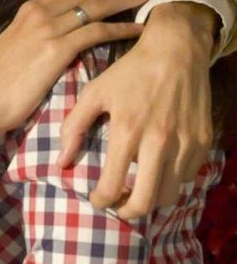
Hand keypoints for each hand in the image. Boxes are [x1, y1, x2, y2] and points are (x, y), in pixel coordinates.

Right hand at [0, 0, 151, 170]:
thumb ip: (30, 30)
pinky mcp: (57, 48)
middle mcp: (39, 12)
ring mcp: (48, 28)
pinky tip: (138, 29)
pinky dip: (120, 28)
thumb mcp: (11, 42)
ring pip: (96, 6)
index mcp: (28, 9)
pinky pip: (97, 32)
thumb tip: (47, 27)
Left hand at [58, 2, 217, 218]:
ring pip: (171, 193)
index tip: (95, 200)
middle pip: (146, 200)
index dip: (101, 200)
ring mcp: (185, 143)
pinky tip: (158, 173)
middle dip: (128, 212)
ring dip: (152, 199)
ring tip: (137, 192)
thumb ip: (73, 127)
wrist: (175, 51)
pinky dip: (172, 181)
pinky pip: (188, 175)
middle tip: (118, 208)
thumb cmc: (129, 72)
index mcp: (128, 131)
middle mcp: (159, 142)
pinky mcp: (203, 140)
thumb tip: (61, 162)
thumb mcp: (94, 93)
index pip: (113, 184)